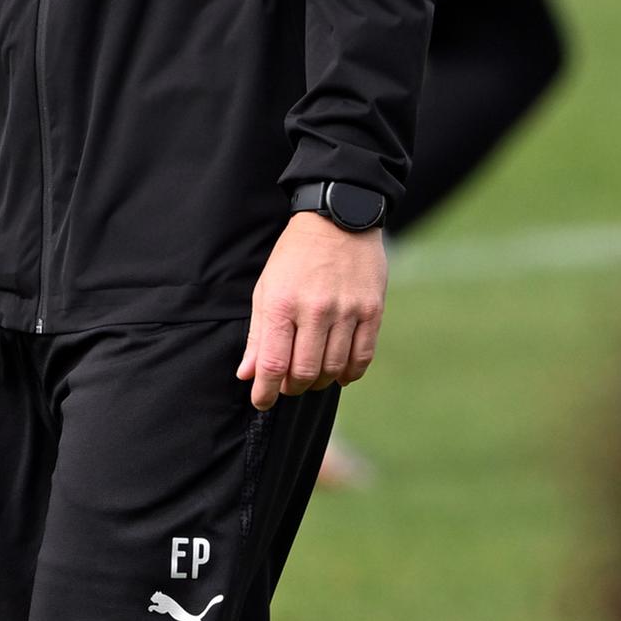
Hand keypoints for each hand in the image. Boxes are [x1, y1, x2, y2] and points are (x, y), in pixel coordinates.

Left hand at [239, 211, 384, 410]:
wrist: (338, 219)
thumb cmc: (295, 257)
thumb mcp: (267, 288)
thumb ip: (258, 334)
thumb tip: (247, 374)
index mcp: (282, 304)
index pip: (272, 364)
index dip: (265, 392)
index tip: (261, 402)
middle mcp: (315, 310)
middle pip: (304, 372)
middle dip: (292, 388)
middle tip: (288, 386)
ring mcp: (347, 311)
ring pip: (333, 369)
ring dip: (319, 382)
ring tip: (312, 376)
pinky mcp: (372, 310)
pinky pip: (362, 357)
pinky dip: (349, 373)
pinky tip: (339, 372)